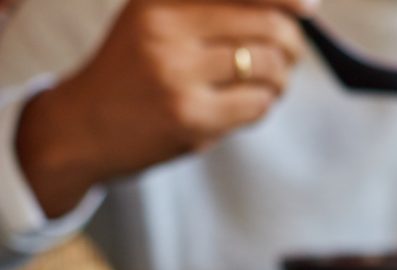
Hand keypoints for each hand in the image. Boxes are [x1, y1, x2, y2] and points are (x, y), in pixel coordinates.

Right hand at [16, 0, 314, 216]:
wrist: (83, 127)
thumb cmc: (134, 71)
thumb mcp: (159, 20)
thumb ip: (213, 9)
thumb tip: (296, 6)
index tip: (310, 8)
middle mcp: (166, 29)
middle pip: (268, 27)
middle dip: (293, 45)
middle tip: (292, 56)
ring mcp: (177, 75)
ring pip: (268, 68)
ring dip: (281, 79)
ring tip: (271, 84)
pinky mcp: (190, 118)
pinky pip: (257, 106)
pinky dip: (263, 106)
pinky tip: (247, 107)